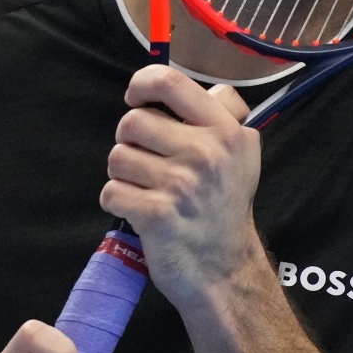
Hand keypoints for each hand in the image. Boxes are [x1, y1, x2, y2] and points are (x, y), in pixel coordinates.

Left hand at [100, 65, 264, 309]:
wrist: (224, 270)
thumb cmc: (223, 208)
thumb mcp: (241, 154)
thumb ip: (219, 114)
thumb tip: (172, 86)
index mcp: (227, 132)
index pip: (171, 82)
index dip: (143, 84)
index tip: (137, 99)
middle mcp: (207, 153)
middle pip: (133, 121)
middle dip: (129, 142)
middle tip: (147, 163)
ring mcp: (181, 184)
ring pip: (117, 157)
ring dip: (122, 174)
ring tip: (146, 189)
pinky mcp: (156, 214)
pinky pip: (111, 190)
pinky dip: (117, 201)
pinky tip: (138, 211)